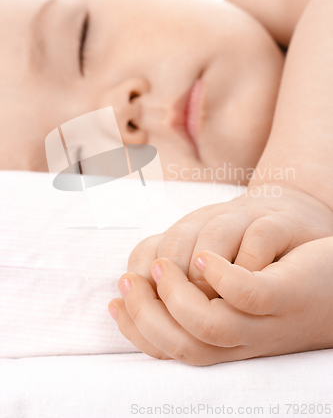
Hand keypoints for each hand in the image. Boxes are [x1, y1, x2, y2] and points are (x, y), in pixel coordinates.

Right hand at [108, 236, 332, 365]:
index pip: (170, 349)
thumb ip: (195, 301)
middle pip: (184, 345)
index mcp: (225, 344)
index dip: (135, 329)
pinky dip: (221, 277)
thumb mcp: (233, 302)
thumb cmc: (278, 286)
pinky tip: (206, 258)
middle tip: (128, 283)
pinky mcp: (286, 292)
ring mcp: (266, 320)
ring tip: (163, 266)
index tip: (114, 301)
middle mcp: (242, 340)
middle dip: (145, 314)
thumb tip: (148, 284)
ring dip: (177, 294)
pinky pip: (249, 294)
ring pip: (211, 325)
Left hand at [127, 184, 332, 297]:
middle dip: (171, 284)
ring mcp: (244, 217)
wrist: (291, 220)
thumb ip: (168, 286)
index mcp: (185, 232)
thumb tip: (130, 314)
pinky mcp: (278, 221)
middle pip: (175, 242)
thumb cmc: (241, 253)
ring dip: (207, 275)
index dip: (141, 284)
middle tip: (180, 313)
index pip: (147, 251)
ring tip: (210, 302)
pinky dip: (250, 263)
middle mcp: (209, 220)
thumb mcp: (200, 266)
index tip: (147, 311)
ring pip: (214, 234)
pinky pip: (260, 236)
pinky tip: (247, 283)